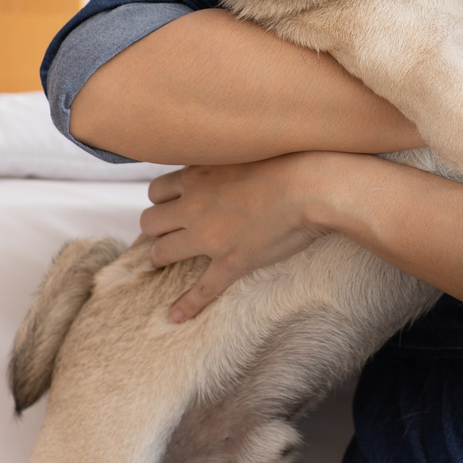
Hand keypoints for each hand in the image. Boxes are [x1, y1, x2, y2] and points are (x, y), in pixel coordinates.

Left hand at [138, 156, 330, 322]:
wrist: (311, 187)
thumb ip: (225, 155)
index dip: (163, 200)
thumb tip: (226, 159)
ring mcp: (210, 237)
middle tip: (167, 232)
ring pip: (162, 252)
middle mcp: (195, 206)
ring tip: (165, 262)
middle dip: (156, 228)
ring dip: (161, 257)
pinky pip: (202, 288)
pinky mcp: (230, 261)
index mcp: (198, 176)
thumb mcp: (245, 146)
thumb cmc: (289, 161)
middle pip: (151, 221)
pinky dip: (187, 304)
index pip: (158, 190)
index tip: (172, 204)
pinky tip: (177, 315)